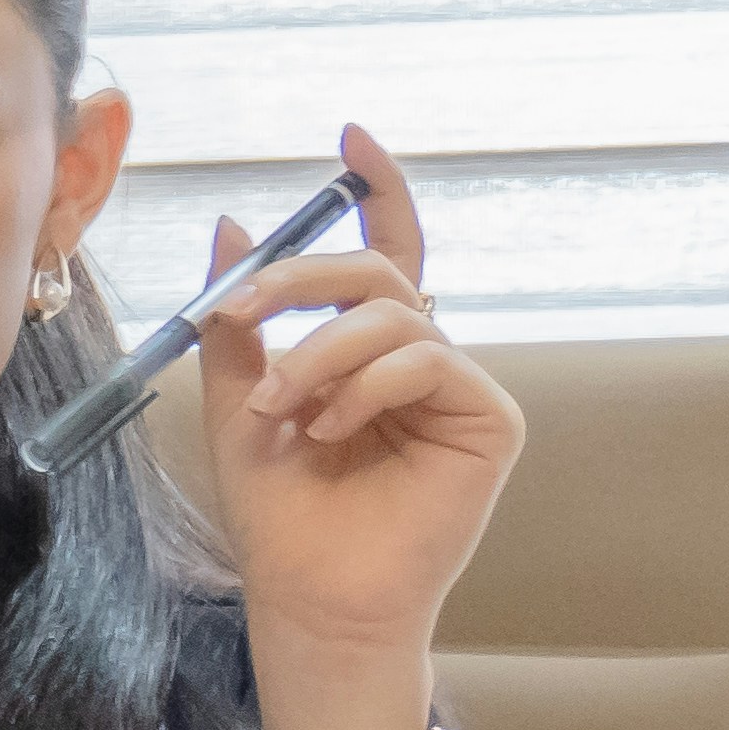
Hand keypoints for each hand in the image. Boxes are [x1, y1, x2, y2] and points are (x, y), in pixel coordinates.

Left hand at [193, 124, 519, 707]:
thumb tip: (237, 223)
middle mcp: (423, 359)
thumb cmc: (281, 512)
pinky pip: (427, 361)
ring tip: (278, 412)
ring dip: (317, 355)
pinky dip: (364, 388)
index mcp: (369, 350)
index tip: (351, 135)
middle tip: (238, 314)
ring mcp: (462, 387)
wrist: (310, 594)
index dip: (378, 189)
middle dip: (300, 279)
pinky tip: (331, 432)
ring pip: (394, 316)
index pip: (386, 250)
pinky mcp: (491, 420)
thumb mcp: (237, 399)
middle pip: (379, 270)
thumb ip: (240, 321)